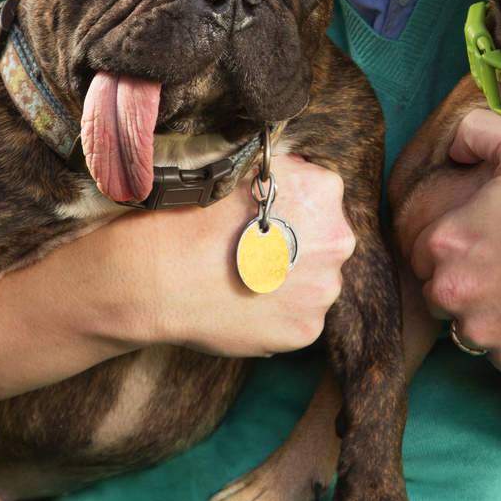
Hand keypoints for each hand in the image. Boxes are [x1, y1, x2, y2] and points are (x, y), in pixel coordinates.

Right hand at [130, 154, 355, 357]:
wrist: (163, 276)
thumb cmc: (197, 218)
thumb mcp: (243, 172)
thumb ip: (282, 173)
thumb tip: (295, 174)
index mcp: (323, 192)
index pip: (321, 194)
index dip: (294, 205)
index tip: (269, 216)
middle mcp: (336, 240)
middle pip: (325, 240)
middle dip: (300, 244)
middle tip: (257, 249)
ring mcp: (324, 289)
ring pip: (315, 282)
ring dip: (292, 281)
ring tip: (249, 279)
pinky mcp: (307, 329)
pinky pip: (300, 318)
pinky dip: (280, 313)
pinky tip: (249, 305)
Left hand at [400, 109, 500, 373]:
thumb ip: (476, 132)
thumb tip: (452, 147)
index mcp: (445, 243)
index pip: (421, 244)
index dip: (453, 235)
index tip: (483, 232)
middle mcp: (451, 293)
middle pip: (438, 285)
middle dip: (463, 272)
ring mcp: (482, 333)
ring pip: (464, 320)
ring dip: (483, 306)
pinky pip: (499, 348)